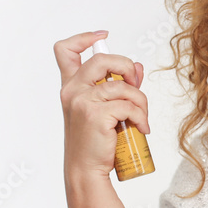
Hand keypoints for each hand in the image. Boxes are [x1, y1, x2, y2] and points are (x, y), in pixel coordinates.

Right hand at [54, 31, 149, 179]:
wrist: (86, 170)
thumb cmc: (95, 142)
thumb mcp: (104, 110)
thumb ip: (118, 87)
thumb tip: (138, 68)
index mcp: (71, 87)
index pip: (65, 51)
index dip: (84, 38)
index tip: (103, 37)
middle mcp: (73, 90)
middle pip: (102, 59)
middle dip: (126, 67)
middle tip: (135, 84)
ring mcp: (83, 101)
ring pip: (124, 87)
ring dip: (141, 101)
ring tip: (141, 118)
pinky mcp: (96, 114)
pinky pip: (129, 106)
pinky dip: (142, 116)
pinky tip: (142, 128)